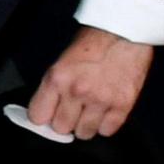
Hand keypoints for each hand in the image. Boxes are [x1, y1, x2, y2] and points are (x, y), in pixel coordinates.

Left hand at [25, 26, 156, 139]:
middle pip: (61, 128)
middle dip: (66, 121)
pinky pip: (107, 131)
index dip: (44, 117)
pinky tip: (106, 112)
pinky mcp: (122, 105)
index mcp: (57, 78)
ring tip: (91, 111)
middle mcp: (76, 92)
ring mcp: (100, 100)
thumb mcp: (63, 61)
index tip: (49, 115)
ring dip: (86, 125)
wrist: (125, 30)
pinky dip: (106, 125)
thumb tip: (49, 111)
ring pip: (84, 133)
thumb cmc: (93, 41)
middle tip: (73, 111)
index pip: (38, 117)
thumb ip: (54, 87)